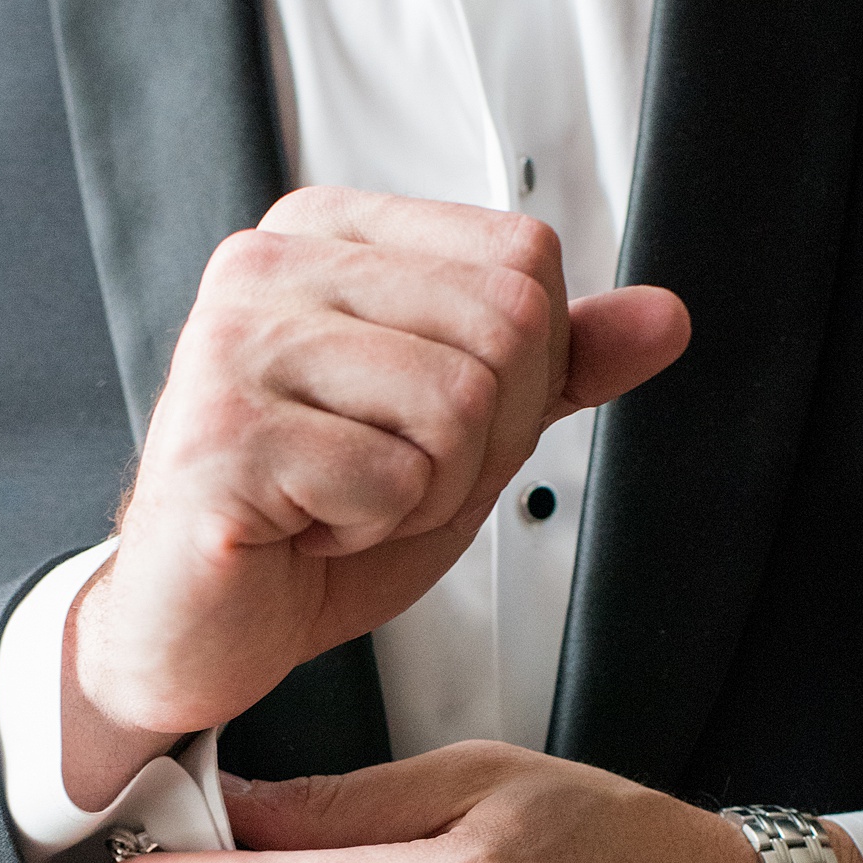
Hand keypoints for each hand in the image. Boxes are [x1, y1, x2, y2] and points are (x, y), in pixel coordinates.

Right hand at [64, 190, 689, 807]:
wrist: (197, 627)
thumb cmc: (310, 522)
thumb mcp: (461, 434)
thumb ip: (555, 369)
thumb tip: (665, 318)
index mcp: (328, 235)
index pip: (523, 258)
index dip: (525, 374)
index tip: (428, 427)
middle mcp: (270, 265)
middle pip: (504, 325)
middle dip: (481, 443)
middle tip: (387, 482)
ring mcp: (235, 344)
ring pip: (458, 404)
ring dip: (425, 494)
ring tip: (341, 505)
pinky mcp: (223, 436)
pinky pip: (392, 479)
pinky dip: (369, 533)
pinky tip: (302, 529)